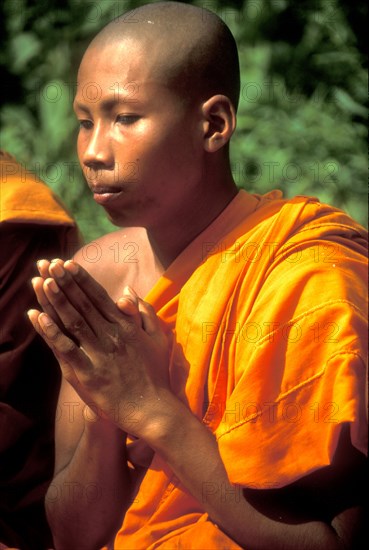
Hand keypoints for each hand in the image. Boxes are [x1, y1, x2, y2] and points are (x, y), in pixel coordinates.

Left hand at [28, 259, 169, 436]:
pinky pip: (66, 349)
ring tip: (41, 281)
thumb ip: (144, 313)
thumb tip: (128, 291)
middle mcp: (111, 336)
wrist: (152, 409)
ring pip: (73, 321)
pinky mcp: (87, 374)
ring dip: (56, 300)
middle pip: (83, 304)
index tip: (68, 264)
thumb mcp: (158, 338)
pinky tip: (38, 317)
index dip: (82, 280)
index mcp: (126, 326)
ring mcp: (98, 354)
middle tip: (50, 264)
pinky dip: (51, 332)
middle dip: (65, 282)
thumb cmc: (156, 374)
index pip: (99, 297)